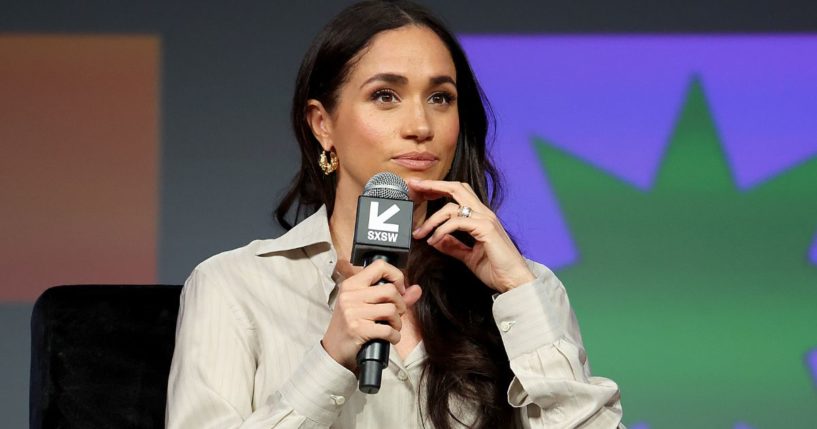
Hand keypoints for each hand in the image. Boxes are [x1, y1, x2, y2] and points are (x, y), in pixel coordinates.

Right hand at [322, 259, 421, 369]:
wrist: (334, 350)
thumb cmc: (351, 326)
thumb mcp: (367, 306)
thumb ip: (394, 297)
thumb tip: (416, 289)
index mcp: (352, 284)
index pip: (379, 266)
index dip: (396, 276)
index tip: (399, 290)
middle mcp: (350, 295)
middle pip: (390, 290)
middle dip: (400, 304)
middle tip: (397, 313)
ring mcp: (353, 312)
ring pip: (391, 310)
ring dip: (397, 322)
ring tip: (392, 326)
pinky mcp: (358, 329)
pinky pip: (388, 329)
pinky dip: (395, 336)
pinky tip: (391, 338)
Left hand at [409, 179, 534, 292]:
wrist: (515, 282)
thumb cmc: (496, 270)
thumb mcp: (468, 256)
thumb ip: (453, 246)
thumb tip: (436, 239)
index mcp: (481, 217)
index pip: (459, 193)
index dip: (439, 188)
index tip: (420, 189)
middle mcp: (484, 213)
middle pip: (456, 188)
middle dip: (433, 185)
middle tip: (414, 185)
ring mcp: (486, 219)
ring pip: (452, 207)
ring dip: (431, 219)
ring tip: (420, 233)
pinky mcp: (486, 229)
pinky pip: (457, 223)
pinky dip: (442, 230)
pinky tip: (434, 240)